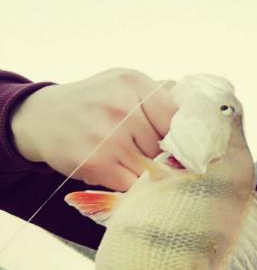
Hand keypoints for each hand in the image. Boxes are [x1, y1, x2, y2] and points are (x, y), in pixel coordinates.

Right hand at [10, 68, 177, 190]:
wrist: (42, 117)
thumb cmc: (93, 102)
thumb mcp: (124, 85)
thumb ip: (159, 100)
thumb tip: (200, 125)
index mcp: (134, 84)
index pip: (177, 120)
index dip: (182, 139)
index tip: (182, 148)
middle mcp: (121, 108)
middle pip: (164, 148)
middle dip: (160, 156)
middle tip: (145, 153)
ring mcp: (108, 137)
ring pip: (150, 169)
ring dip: (145, 173)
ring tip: (127, 160)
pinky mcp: (96, 163)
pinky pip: (131, 184)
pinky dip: (129, 184)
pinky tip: (116, 170)